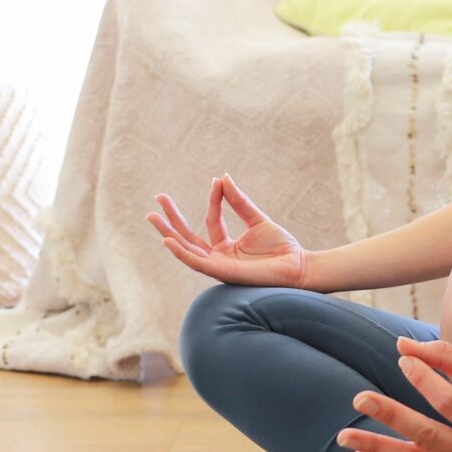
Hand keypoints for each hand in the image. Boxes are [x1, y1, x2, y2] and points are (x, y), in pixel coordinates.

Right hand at [148, 174, 311, 287]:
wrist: (298, 266)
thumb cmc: (282, 248)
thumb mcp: (257, 219)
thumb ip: (239, 202)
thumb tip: (223, 177)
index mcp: (227, 247)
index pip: (212, 220)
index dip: (213, 200)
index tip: (216, 181)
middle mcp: (219, 258)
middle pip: (188, 237)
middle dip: (172, 219)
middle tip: (158, 198)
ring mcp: (218, 266)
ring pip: (187, 250)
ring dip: (168, 233)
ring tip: (153, 215)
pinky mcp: (222, 273)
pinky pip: (197, 263)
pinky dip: (181, 253)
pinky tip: (168, 240)